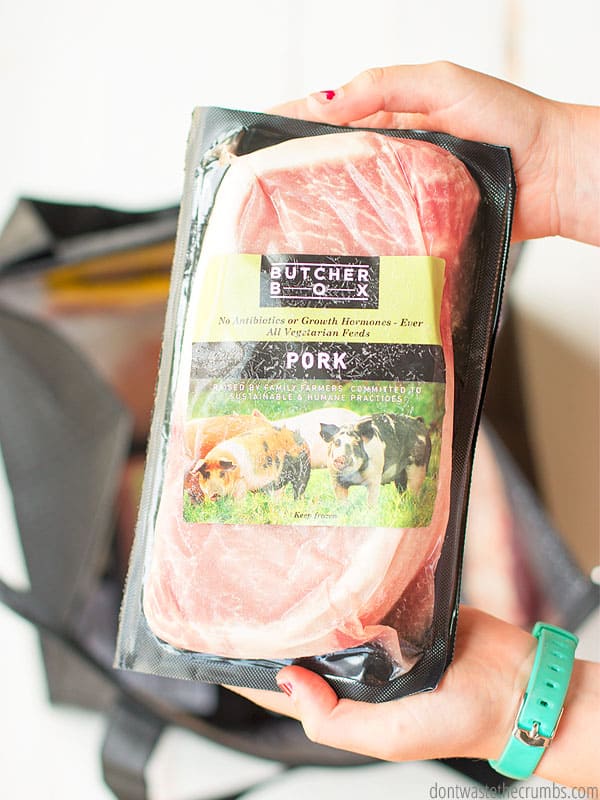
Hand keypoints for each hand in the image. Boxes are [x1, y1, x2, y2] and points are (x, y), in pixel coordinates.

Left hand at [228, 606, 598, 786]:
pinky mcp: (399, 608)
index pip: (281, 687)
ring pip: (329, 615)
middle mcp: (354, 668)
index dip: (245, 669)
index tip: (208, 646)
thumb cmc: (460, 721)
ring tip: (270, 571)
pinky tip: (325, 563)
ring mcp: (375, 635)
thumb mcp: (391, 738)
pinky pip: (364, 592)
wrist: (516, 684)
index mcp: (347, 702)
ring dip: (305, 601)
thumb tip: (286, 682)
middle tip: (236, 593)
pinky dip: (345, 583)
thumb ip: (335, 721)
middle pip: (301, 645)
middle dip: (271, 626)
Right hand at [271, 62, 599, 245]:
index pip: (332, 118)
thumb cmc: (506, 120)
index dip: (293, 125)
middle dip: (297, 172)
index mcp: (394, 117)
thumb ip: (383, 86)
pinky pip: (383, 232)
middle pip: (336, 162)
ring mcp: (406, 194)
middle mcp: (395, 156)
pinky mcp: (420, 227)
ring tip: (285, 221)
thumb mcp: (440, 83)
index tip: (256, 137)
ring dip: (323, 209)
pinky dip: (359, 237)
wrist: (553, 173)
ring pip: (355, 201)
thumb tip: (324, 103)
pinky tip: (336, 245)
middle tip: (261, 189)